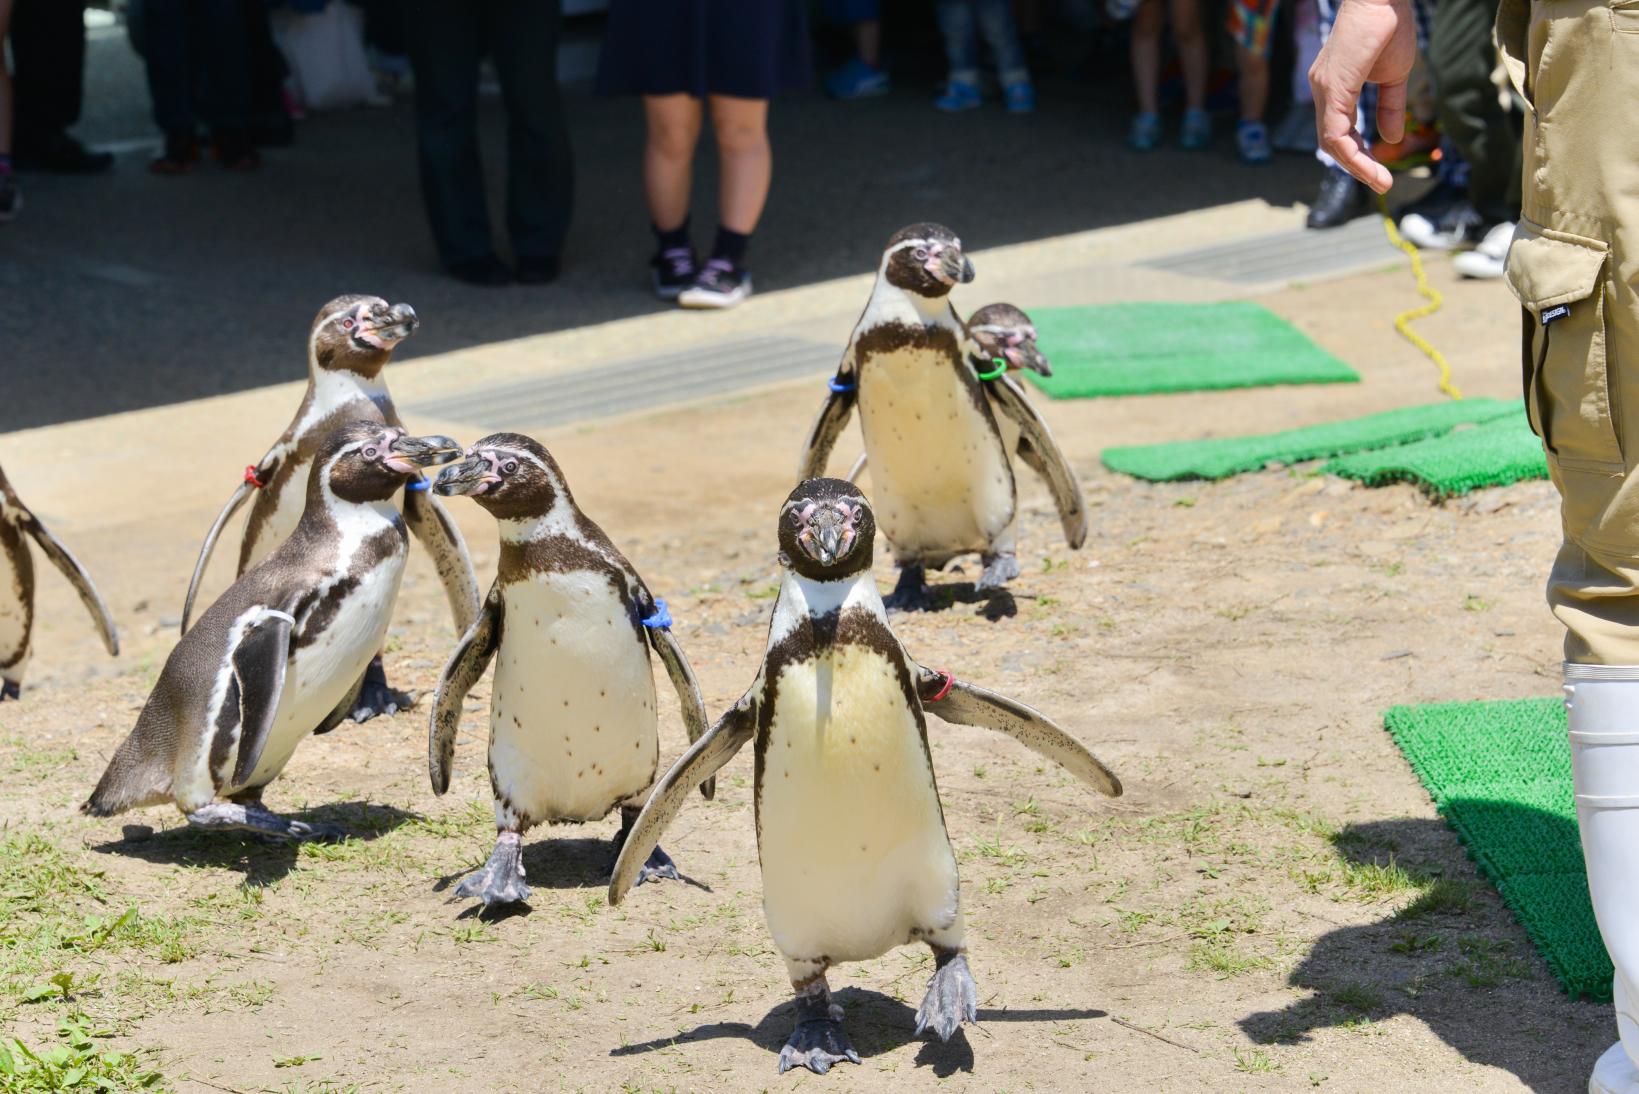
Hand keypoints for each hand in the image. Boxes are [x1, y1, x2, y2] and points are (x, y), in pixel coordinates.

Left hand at [1309, 0, 1416, 192]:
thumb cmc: (1388, 27)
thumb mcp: (1393, 77)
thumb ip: (1389, 107)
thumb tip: (1391, 139)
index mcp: (1333, 89)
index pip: (1338, 132)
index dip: (1358, 154)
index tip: (1379, 172)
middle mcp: (1322, 91)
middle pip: (1331, 142)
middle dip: (1356, 166)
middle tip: (1380, 183)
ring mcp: (1323, 89)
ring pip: (1331, 142)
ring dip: (1356, 166)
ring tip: (1379, 182)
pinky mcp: (1332, 87)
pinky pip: (1335, 131)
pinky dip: (1351, 153)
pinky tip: (1369, 165)